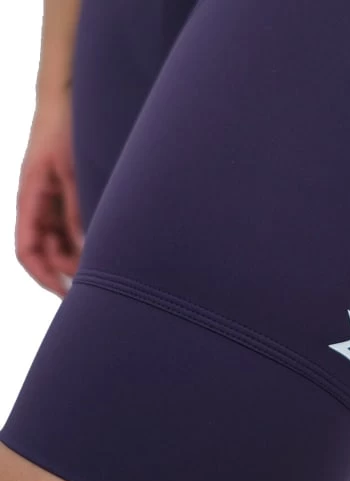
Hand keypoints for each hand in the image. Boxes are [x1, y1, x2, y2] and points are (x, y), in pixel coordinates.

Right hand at [15, 93, 83, 298]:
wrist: (67, 100)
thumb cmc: (63, 129)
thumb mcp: (72, 171)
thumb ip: (76, 208)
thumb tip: (84, 247)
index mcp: (28, 199)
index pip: (27, 250)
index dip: (43, 274)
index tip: (65, 292)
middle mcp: (37, 205)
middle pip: (44, 250)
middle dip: (64, 269)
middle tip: (95, 280)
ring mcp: (51, 200)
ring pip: (59, 240)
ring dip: (75, 255)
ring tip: (102, 264)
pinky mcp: (65, 194)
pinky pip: (70, 225)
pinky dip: (82, 238)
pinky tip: (101, 244)